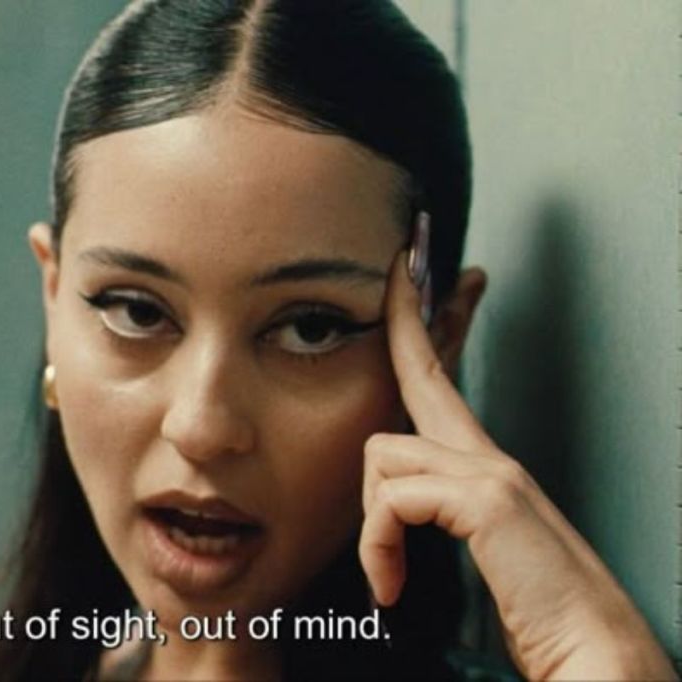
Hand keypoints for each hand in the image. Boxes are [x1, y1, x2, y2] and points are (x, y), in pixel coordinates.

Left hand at [359, 252, 677, 679]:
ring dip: (371, 524)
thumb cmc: (534, 620)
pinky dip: (379, 548)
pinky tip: (390, 587)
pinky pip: (393, 498)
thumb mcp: (470, 561)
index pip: (443, 385)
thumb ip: (433, 526)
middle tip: (402, 257)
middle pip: (423, 372)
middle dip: (405, 314)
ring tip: (387, 577)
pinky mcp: (489, 501)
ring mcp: (493, 474)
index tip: (413, 276)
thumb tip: (385, 525)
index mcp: (485, 473)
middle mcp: (490, 459)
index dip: (425, 329)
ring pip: (383, 453)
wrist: (596, 663)